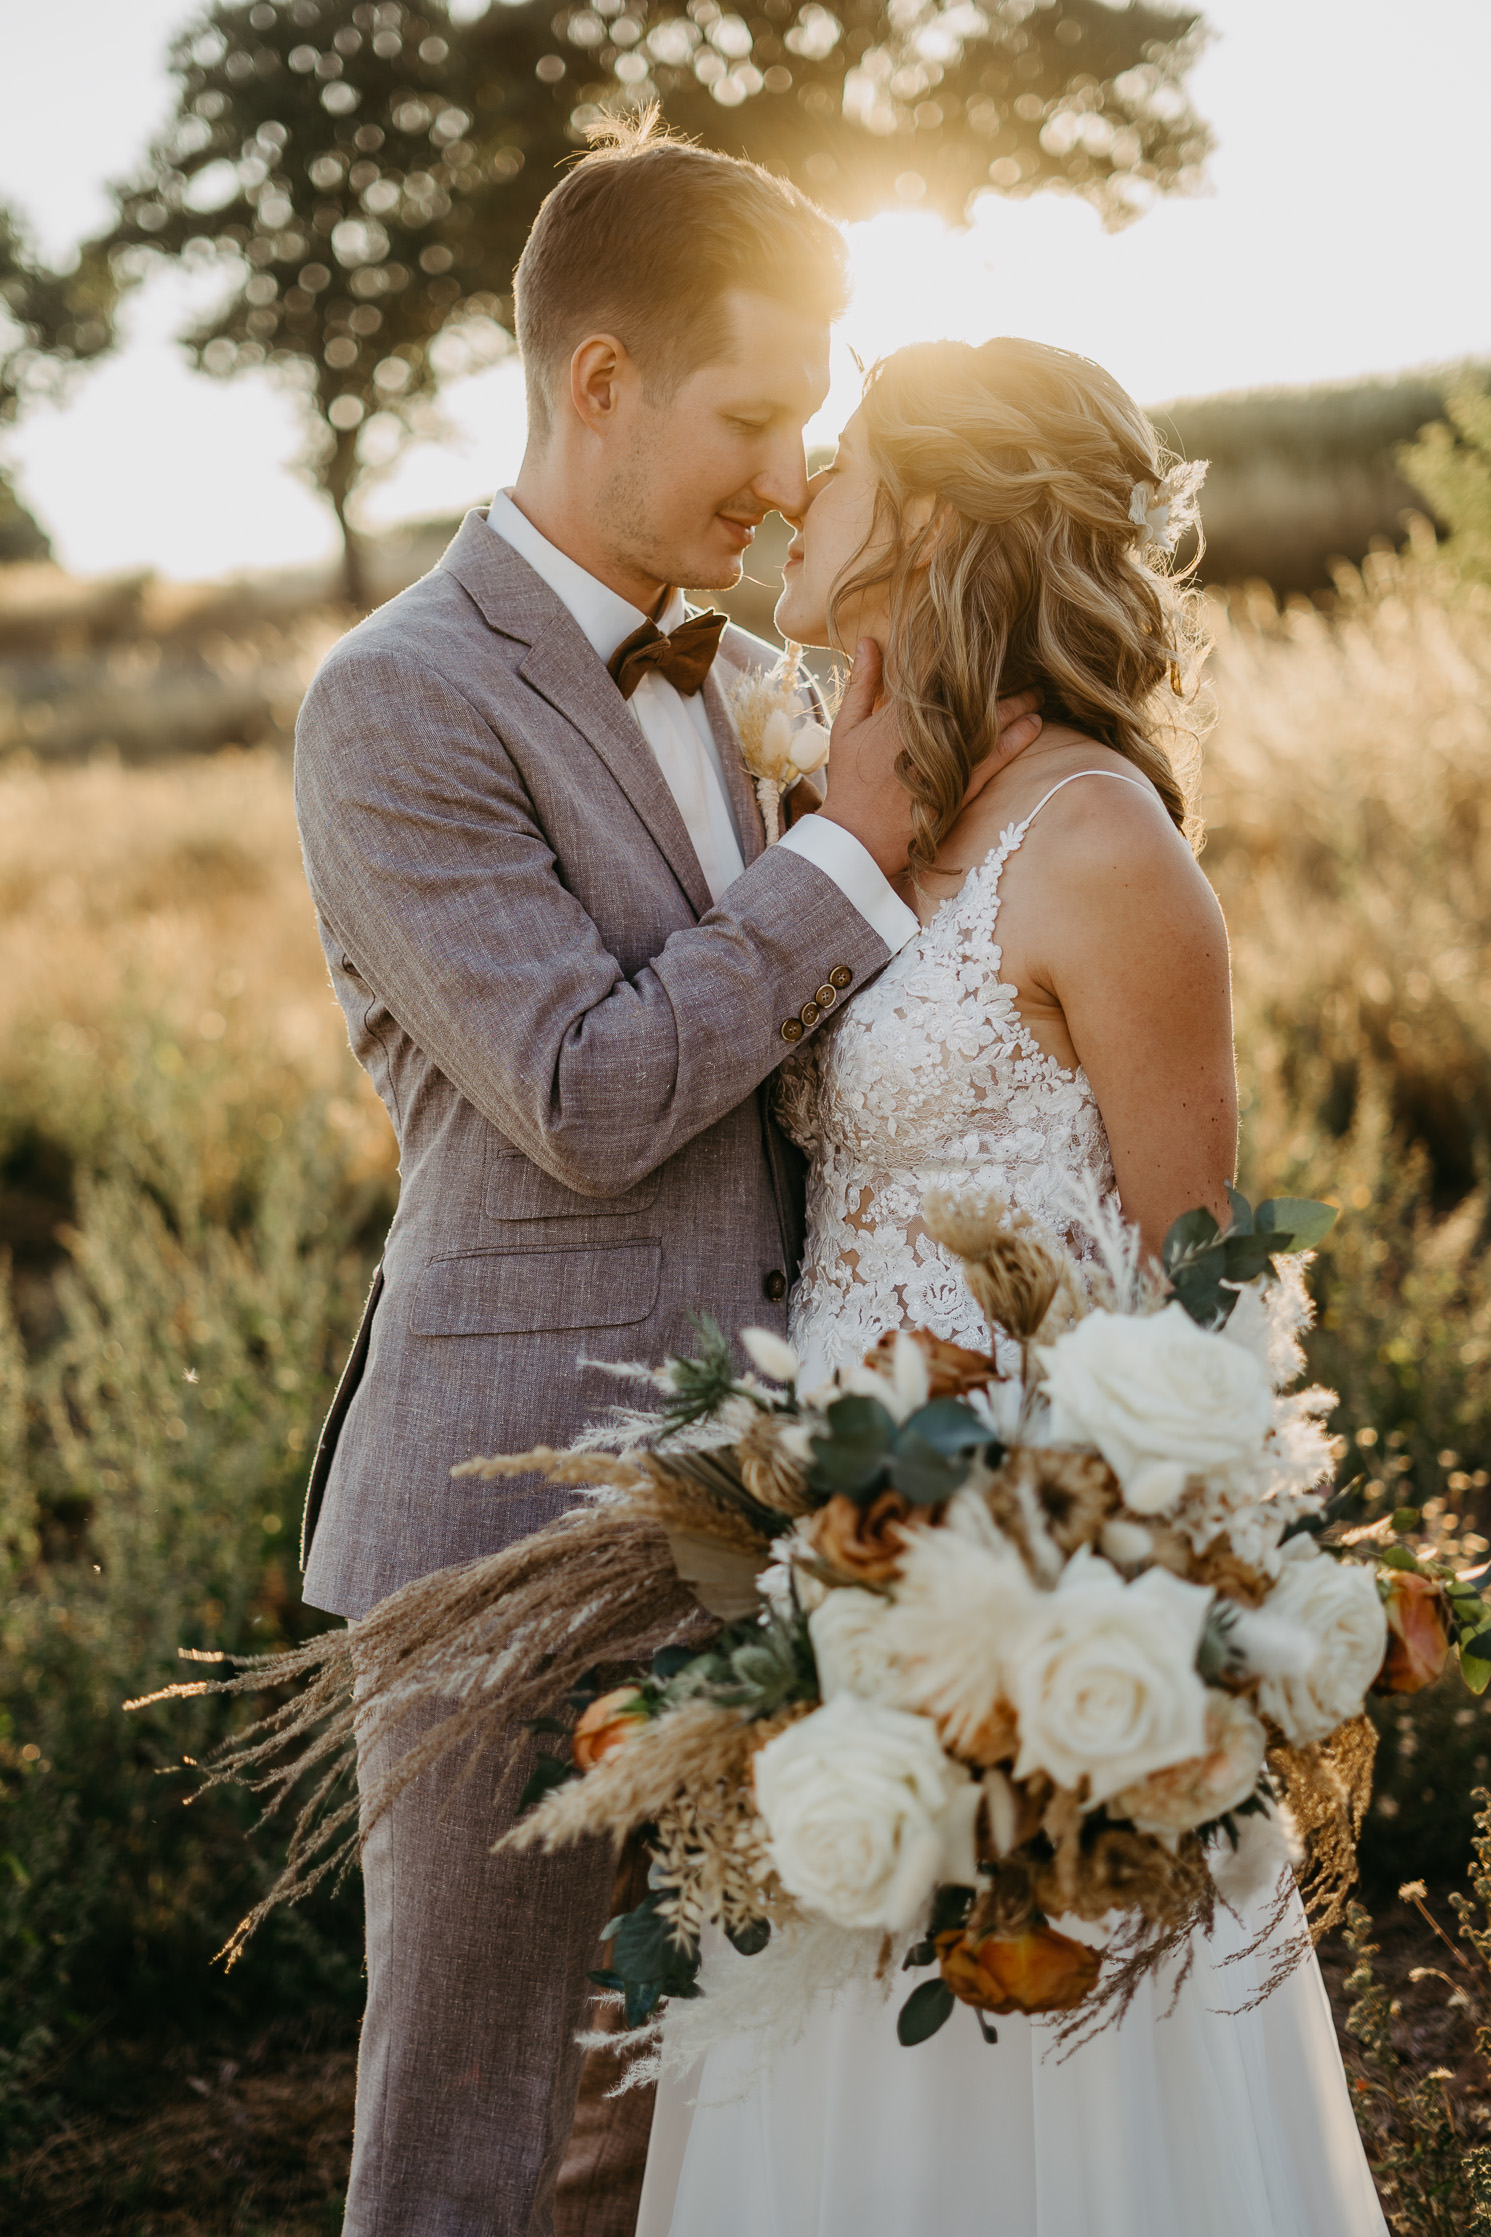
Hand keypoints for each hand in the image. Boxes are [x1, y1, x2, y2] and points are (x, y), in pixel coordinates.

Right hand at [817, 641, 1043, 880]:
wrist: (857, 836)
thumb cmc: (849, 780)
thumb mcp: (847, 725)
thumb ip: (862, 682)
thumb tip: (867, 640)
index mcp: (902, 710)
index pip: (943, 671)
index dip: (968, 654)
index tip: (988, 642)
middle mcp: (930, 729)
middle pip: (976, 693)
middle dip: (1003, 678)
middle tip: (1026, 665)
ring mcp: (949, 758)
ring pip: (993, 720)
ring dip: (1019, 702)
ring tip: (1036, 690)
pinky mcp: (961, 786)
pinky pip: (997, 756)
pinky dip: (1019, 737)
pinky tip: (1035, 723)